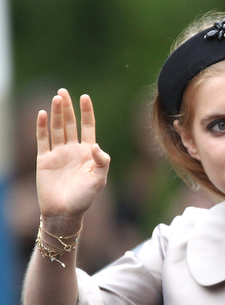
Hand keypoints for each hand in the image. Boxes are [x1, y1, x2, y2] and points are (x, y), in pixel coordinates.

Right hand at [36, 88, 109, 220]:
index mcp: (88, 152)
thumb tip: (95, 145)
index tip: (85, 96)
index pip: (87, 126)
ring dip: (55, 114)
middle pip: (69, 124)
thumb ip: (102, 161)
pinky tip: (42, 114)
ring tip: (56, 98)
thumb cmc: (85, 197)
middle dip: (67, 108)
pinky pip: (42, 140)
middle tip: (63, 91)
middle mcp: (73, 150)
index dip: (86, 112)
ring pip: (56, 129)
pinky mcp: (44, 160)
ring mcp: (58, 154)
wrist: (65, 213)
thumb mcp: (99, 179)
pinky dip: (42, 127)